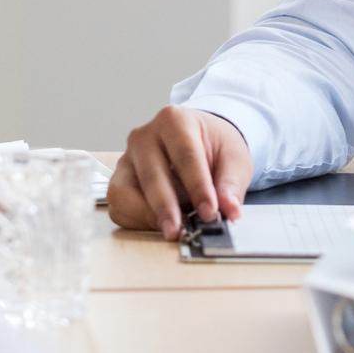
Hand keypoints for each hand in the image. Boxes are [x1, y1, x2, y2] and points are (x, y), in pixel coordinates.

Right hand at [107, 106, 252, 239]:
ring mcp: (127, 159)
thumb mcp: (234, 158)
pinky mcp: (120, 180)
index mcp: (174, 121)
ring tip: (174, 228)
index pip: (185, 156)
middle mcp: (144, 137)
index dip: (198, 187)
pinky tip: (159, 224)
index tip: (210, 213)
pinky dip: (137, 221)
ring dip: (147, 216)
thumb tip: (229, 209)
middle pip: (151, 176)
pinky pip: (119, 206)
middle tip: (181, 231)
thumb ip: (231, 184)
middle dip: (166, 208)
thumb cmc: (214, 146)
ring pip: (124, 193)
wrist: (200, 141)